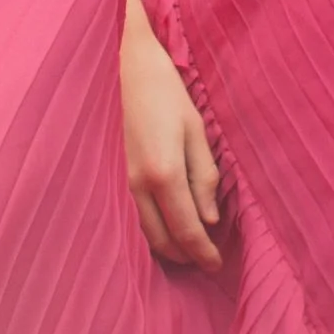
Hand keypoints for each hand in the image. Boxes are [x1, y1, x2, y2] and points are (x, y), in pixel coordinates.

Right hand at [121, 0, 221, 270]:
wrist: (125, 67)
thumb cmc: (167, 93)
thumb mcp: (196, 131)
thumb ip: (204, 177)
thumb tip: (210, 220)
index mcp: (164, 173)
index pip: (187, 230)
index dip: (204, 254)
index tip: (218, 266)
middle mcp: (138, 185)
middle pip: (162, 241)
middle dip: (186, 256)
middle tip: (207, 260)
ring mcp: (121, 182)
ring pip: (143, 234)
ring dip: (167, 247)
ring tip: (190, 249)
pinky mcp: (115, 176)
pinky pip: (133, 217)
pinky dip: (151, 231)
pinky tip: (166, 227)